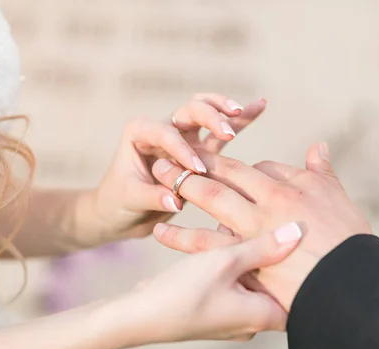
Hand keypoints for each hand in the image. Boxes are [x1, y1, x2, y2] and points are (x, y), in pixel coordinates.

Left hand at [89, 94, 265, 242]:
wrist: (122, 212)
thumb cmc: (118, 201)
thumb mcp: (129, 199)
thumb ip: (153, 196)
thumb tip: (176, 201)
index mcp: (140, 132)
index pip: (165, 133)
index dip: (182, 149)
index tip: (197, 171)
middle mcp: (162, 128)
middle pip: (189, 111)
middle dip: (209, 117)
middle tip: (227, 132)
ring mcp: (183, 137)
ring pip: (207, 114)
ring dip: (225, 111)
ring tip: (244, 110)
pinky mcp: (198, 151)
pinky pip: (219, 134)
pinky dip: (238, 121)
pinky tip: (259, 106)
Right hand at [117, 222, 301, 344]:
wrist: (140, 315)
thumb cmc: (183, 293)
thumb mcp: (226, 261)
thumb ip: (263, 246)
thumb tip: (296, 232)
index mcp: (263, 316)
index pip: (297, 294)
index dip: (298, 267)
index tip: (295, 242)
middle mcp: (251, 323)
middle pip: (273, 285)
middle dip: (267, 258)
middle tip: (261, 231)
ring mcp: (231, 319)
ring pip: (250, 283)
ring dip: (244, 260)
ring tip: (233, 235)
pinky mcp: (214, 312)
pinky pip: (231, 287)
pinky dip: (229, 268)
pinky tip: (217, 248)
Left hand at [150, 143, 371, 310]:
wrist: (348, 284)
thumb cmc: (348, 243)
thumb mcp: (338, 199)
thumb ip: (322, 172)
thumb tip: (318, 147)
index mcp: (288, 187)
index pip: (256, 168)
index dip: (237, 168)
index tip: (222, 169)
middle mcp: (265, 203)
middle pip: (225, 175)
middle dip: (198, 163)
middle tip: (172, 155)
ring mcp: (250, 230)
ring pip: (210, 200)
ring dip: (183, 185)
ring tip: (159, 176)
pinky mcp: (242, 259)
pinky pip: (203, 244)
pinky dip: (180, 235)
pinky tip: (160, 230)